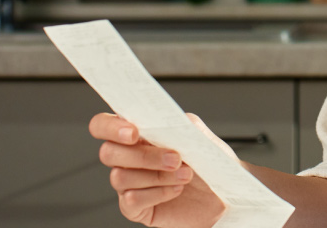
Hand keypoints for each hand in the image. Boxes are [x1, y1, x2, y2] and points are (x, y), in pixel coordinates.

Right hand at [89, 112, 226, 226]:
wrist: (224, 196)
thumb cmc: (208, 164)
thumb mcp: (199, 137)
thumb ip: (179, 124)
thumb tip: (162, 119)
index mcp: (137, 135)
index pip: (103, 125)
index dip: (110, 127)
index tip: (133, 132)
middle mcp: (127, 159)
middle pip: (108, 153)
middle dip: (144, 156)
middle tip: (176, 158)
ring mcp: (129, 184)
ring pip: (120, 177)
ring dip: (157, 175)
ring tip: (185, 175)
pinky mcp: (135, 208)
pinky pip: (130, 200)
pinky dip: (157, 193)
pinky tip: (176, 190)